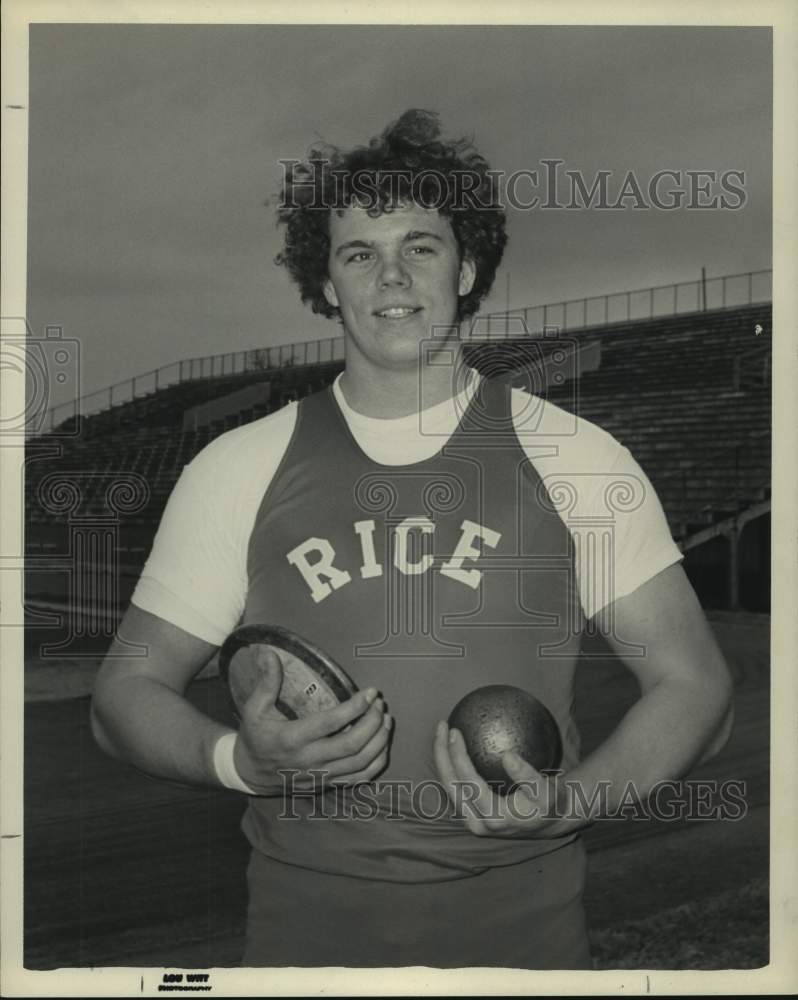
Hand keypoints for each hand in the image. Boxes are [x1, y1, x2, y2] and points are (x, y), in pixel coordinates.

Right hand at [233, 649, 391, 794]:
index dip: (355, 707)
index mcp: (292, 738)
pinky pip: (360, 778)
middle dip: (372, 723)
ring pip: (360, 763)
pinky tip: (382, 743)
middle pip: (352, 745)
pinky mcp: (328, 784)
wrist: (250, 774)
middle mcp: (310, 760)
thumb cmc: (255, 737)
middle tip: (380, 704)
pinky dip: (377, 762)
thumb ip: (266, 681)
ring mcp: (321, 775)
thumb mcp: (255, 709)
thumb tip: (268, 652)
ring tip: (386, 719)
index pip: (331, 723)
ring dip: (379, 741)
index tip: (371, 691)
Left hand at [433, 721, 580, 838]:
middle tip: (442, 725)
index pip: (469, 783)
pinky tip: (451, 743)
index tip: (455, 730)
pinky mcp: (471, 815)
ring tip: (441, 730)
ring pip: (448, 786)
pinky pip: (455, 786)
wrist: (549, 822)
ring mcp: (472, 821)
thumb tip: (507, 756)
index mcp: (494, 817)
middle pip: (450, 785)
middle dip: (441, 754)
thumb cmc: (549, 803)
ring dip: (442, 758)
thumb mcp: (547, 792)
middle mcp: (478, 823)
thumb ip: (528, 776)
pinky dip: (450, 765)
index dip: (458, 757)